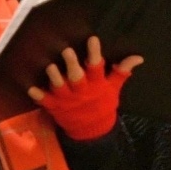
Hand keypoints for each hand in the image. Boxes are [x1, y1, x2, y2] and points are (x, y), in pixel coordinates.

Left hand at [27, 36, 142, 140]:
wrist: (92, 130)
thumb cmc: (103, 103)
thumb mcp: (114, 88)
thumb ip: (123, 71)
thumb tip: (139, 57)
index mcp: (96, 84)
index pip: (97, 67)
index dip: (94, 53)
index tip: (92, 39)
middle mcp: (81, 90)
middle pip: (76, 76)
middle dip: (72, 64)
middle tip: (67, 50)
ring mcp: (67, 99)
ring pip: (60, 87)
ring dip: (55, 77)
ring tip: (50, 66)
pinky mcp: (55, 106)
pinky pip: (45, 101)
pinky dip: (39, 96)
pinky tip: (31, 88)